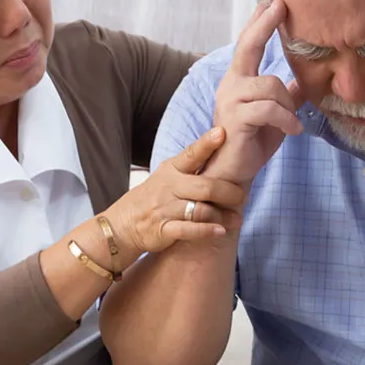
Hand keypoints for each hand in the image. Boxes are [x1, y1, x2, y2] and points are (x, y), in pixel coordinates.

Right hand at [104, 128, 248, 255]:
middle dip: (228, 192)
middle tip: (242, 197)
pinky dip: (207, 231)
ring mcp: (165, 209)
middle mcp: (169, 187)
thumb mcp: (166, 177)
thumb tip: (220, 150)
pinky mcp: (164, 230)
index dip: (207, 143)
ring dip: (223, 216)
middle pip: (205, 186)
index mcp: (171, 170)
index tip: (222, 133)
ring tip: (237, 220)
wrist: (122, 225)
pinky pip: (189, 230)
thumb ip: (190, 168)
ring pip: (201, 210)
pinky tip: (220, 231)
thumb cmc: (152, 198)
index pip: (191, 154)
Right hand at [208, 0, 304, 185]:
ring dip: (288, 105)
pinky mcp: (236, 118)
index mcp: (239, 80)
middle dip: (264, 24)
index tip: (272, 1)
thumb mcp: (277, 115)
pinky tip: (293, 131)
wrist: (232, 173)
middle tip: (279, 5)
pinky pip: (268, 108)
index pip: (249, 44)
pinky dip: (286, 119)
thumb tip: (305, 79)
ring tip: (292, 122)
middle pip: (248, 46)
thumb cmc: (251, 143)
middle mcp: (231, 84)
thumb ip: (288, 95)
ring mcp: (230, 100)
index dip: (259, 22)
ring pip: (270, 85)